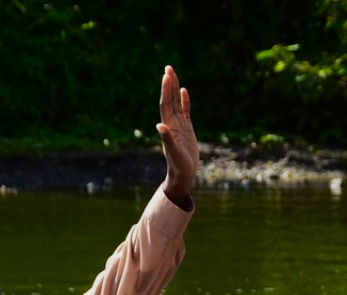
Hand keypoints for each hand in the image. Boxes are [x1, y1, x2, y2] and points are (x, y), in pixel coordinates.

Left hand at [157, 65, 197, 206]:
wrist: (183, 174)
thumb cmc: (177, 164)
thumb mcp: (173, 151)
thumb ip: (166, 138)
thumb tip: (160, 125)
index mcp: (168, 126)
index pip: (166, 103)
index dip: (166, 89)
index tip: (166, 75)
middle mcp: (172, 123)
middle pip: (169, 99)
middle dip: (169, 84)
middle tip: (168, 68)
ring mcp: (179, 125)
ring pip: (176, 103)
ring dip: (174, 89)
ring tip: (173, 74)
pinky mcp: (187, 129)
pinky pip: (185, 111)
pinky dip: (184, 101)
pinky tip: (184, 91)